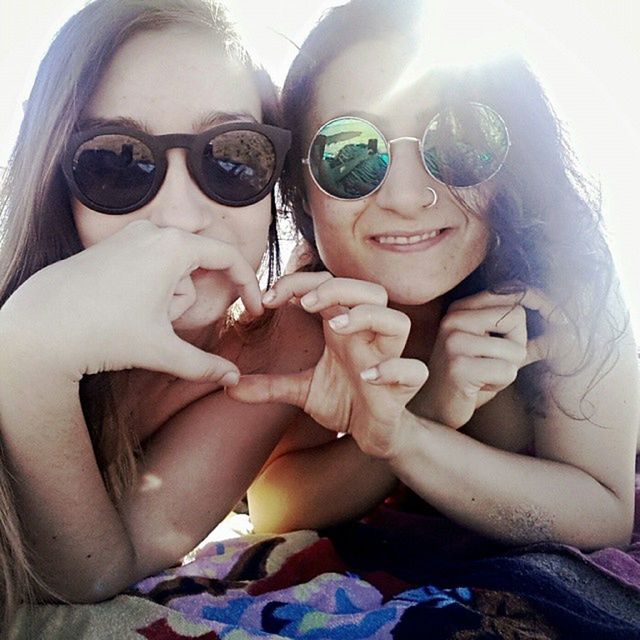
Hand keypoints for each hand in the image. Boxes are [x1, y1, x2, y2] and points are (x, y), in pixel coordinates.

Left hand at [1, 220, 262, 382]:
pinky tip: (126, 304)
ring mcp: (131, 234)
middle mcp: (155, 231)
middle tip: (163, 321)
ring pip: (173, 267)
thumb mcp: (162, 350)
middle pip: (198, 266)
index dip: (249, 285)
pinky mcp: (114, 243)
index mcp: (174, 246)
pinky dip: (151, 286)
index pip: (230, 258)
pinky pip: (151, 263)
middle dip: (190, 297)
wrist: (41, 326)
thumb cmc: (102, 332)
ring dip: (168, 296)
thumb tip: (234, 379)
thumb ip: (204, 366)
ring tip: (138, 316)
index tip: (257, 308)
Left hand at [228, 273, 427, 457]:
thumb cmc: (343, 401)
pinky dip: (393, 369)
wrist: (373, 434)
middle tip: (306, 303)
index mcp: (345, 329)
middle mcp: (368, 337)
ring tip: (338, 326)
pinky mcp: (403, 388)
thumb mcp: (301, 391)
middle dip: (340, 289)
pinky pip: (413, 370)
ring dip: (368, 317)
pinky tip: (367, 377)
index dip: (300, 283)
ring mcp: (389, 359)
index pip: (330, 287)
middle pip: (371, 291)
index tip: (268, 298)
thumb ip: (269, 385)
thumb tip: (228, 386)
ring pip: (397, 321)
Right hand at [411, 288, 563, 427]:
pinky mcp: (458, 366)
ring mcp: (454, 341)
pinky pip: (507, 371)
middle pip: (517, 317)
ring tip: (484, 377)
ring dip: (508, 369)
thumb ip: (527, 340)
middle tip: (496, 364)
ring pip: (515, 349)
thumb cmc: (469, 381)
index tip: (563, 321)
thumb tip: (569, 331)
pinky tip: (478, 387)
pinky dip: (500, 384)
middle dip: (518, 345)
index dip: (543, 303)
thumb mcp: (497, 354)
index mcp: (461, 308)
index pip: (512, 292)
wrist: (433, 410)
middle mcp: (454, 318)